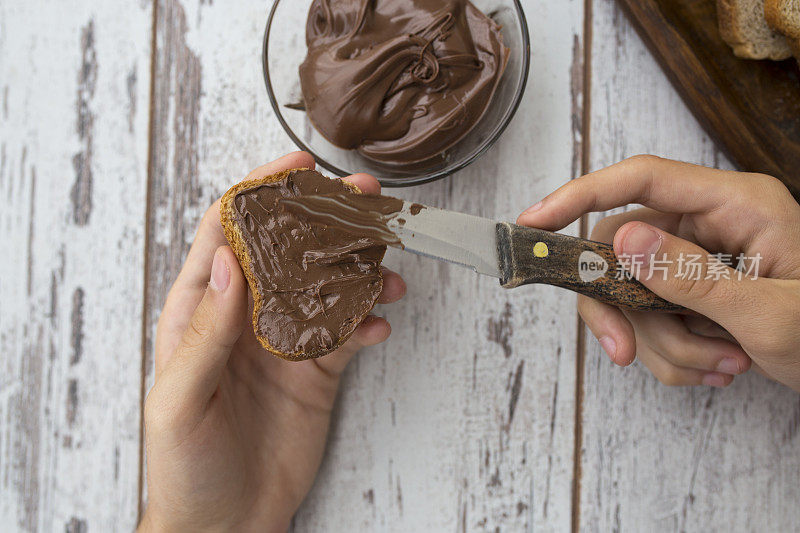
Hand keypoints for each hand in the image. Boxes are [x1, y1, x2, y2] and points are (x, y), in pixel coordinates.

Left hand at [138, 152, 406, 531]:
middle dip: (324, 215)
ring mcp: (285, 340)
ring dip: (359, 266)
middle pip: (288, 246)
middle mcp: (247, 315)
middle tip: (361, 195)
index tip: (295, 167)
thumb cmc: (185, 466)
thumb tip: (228, 262)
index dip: (259, 191)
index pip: (228, 231)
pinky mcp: (317, 370)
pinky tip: (381, 321)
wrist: (225, 520)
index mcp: (202, 310)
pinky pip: (348, 333)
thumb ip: (205, 333)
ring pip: (328, 284)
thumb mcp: (179, 401)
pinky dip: (368, 321)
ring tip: (389, 261)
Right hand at [518, 155, 799, 390]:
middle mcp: (710, 223)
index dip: (579, 194)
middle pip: (621, 249)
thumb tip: (620, 239)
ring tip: (719, 366)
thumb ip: (690, 275)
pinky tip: (718, 368)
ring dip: (662, 343)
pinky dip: (672, 354)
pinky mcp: (693, 290)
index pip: (641, 179)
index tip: (531, 222)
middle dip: (627, 310)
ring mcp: (699, 257)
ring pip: (632, 293)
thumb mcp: (767, 313)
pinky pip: (651, 319)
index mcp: (736, 204)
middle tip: (625, 354)